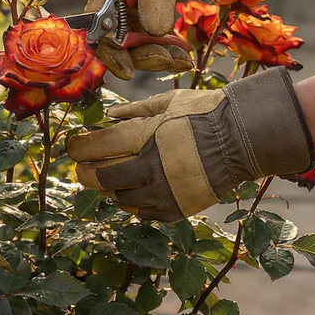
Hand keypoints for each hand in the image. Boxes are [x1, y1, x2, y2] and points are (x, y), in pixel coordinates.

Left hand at [67, 67, 314, 221]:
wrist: (242, 139)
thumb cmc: (205, 113)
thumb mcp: (168, 102)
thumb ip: (135, 110)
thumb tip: (108, 115)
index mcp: (144, 137)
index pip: (96, 147)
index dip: (77, 147)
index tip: (72, 145)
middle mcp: (148, 168)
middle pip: (100, 177)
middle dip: (85, 171)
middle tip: (82, 166)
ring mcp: (162, 193)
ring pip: (119, 198)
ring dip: (110, 187)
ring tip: (111, 176)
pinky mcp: (174, 210)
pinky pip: (142, 211)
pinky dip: (133, 201)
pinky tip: (134, 189)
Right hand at [86, 0, 220, 79]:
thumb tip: (155, 31)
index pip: (98, 31)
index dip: (110, 53)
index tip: (128, 70)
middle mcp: (110, 9)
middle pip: (119, 45)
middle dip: (144, 57)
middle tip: (170, 60)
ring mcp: (126, 17)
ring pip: (137, 47)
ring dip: (158, 56)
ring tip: (183, 60)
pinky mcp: (142, 21)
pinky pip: (150, 41)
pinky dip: (166, 49)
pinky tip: (183, 54)